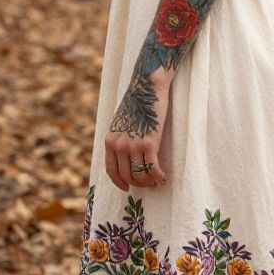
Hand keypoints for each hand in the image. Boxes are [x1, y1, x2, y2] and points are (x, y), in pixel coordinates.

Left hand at [105, 68, 169, 190]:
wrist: (147, 87)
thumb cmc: (137, 102)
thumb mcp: (120, 122)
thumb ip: (120, 139)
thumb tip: (126, 157)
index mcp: (110, 140)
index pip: (111, 169)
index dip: (119, 182)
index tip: (126, 188)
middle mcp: (119, 145)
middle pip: (127, 174)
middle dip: (138, 183)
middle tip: (148, 184)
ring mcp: (133, 145)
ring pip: (140, 174)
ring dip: (149, 181)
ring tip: (156, 181)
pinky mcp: (149, 143)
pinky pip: (153, 168)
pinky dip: (158, 176)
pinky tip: (163, 177)